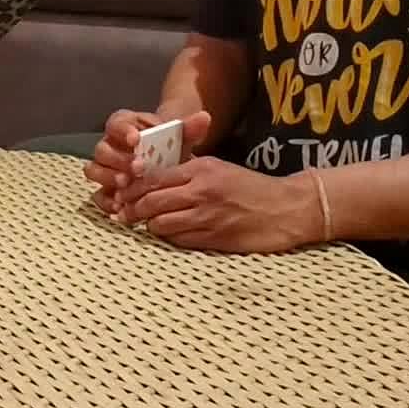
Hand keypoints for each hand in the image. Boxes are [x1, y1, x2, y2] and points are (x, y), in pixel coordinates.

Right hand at [83, 108, 211, 213]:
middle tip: (138, 168)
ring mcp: (105, 168)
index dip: (123, 131)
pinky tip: (121, 207)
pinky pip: (98, 195)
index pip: (116, 123)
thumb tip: (205, 117)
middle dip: (118, 160)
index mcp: (124, 127)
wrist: (168, 162)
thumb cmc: (170, 146)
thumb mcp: (181, 137)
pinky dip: (107, 201)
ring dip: (108, 178)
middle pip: (102, 149)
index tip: (137, 139)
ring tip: (127, 185)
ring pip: (93, 170)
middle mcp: (109, 146)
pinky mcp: (106, 188)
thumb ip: (189, 128)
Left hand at [115, 156, 322, 253]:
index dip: (132, 189)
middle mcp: (201, 191)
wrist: (286, 208)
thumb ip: (186, 169)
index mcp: (200, 169)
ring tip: (148, 225)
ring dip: (150, 226)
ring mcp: (208, 216)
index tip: (121, 195)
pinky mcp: (215, 238)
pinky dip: (170, 238)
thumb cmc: (249, 187)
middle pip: (151, 202)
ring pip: (161, 223)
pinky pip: (179, 240)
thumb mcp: (217, 167)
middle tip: (124, 215)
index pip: (153, 178)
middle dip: (132, 210)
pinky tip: (170, 235)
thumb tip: (150, 174)